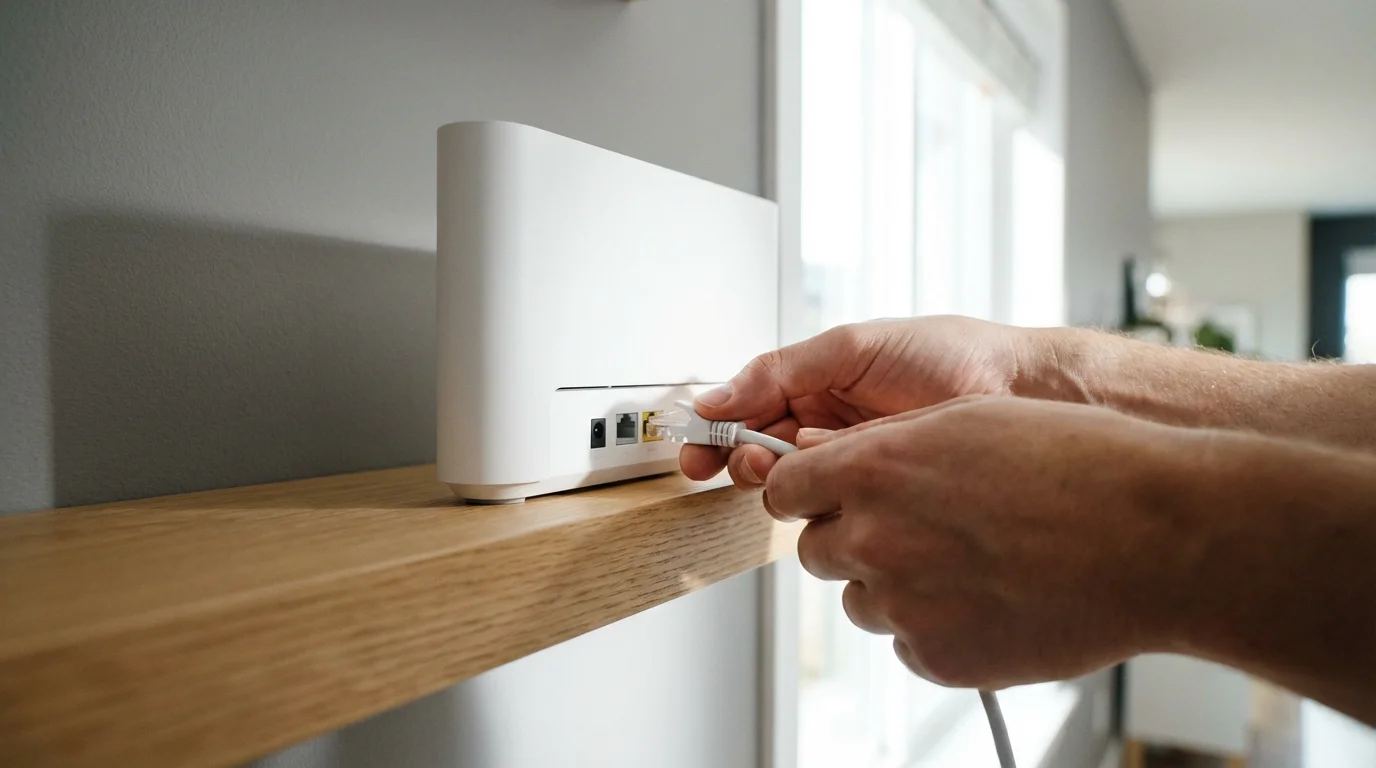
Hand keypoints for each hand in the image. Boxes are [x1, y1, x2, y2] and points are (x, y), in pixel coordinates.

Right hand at [681, 316, 1042, 486]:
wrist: (1018, 388)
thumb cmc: (948, 355)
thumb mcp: (850, 347)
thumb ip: (779, 370)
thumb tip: (718, 396)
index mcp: (814, 389)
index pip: (746, 416)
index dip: (715, 435)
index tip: (694, 450)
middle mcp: (827, 432)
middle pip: (758, 458)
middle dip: (744, 461)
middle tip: (747, 461)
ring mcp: (851, 468)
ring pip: (790, 489)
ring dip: (784, 477)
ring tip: (805, 456)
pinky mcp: (878, 500)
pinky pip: (832, 507)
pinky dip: (827, 491)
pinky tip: (841, 470)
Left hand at [772, 396, 1196, 688]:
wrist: (1156, 537)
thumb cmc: (1079, 465)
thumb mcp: (967, 419)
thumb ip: (885, 445)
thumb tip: (836, 462)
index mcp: (874, 471)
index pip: (785, 488)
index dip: (806, 490)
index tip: (823, 495)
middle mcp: (876, 540)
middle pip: (817, 551)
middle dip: (851, 539)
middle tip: (917, 529)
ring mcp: (905, 607)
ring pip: (863, 601)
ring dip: (895, 585)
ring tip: (972, 562)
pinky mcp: (940, 659)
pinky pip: (908, 644)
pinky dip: (936, 627)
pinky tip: (991, 598)